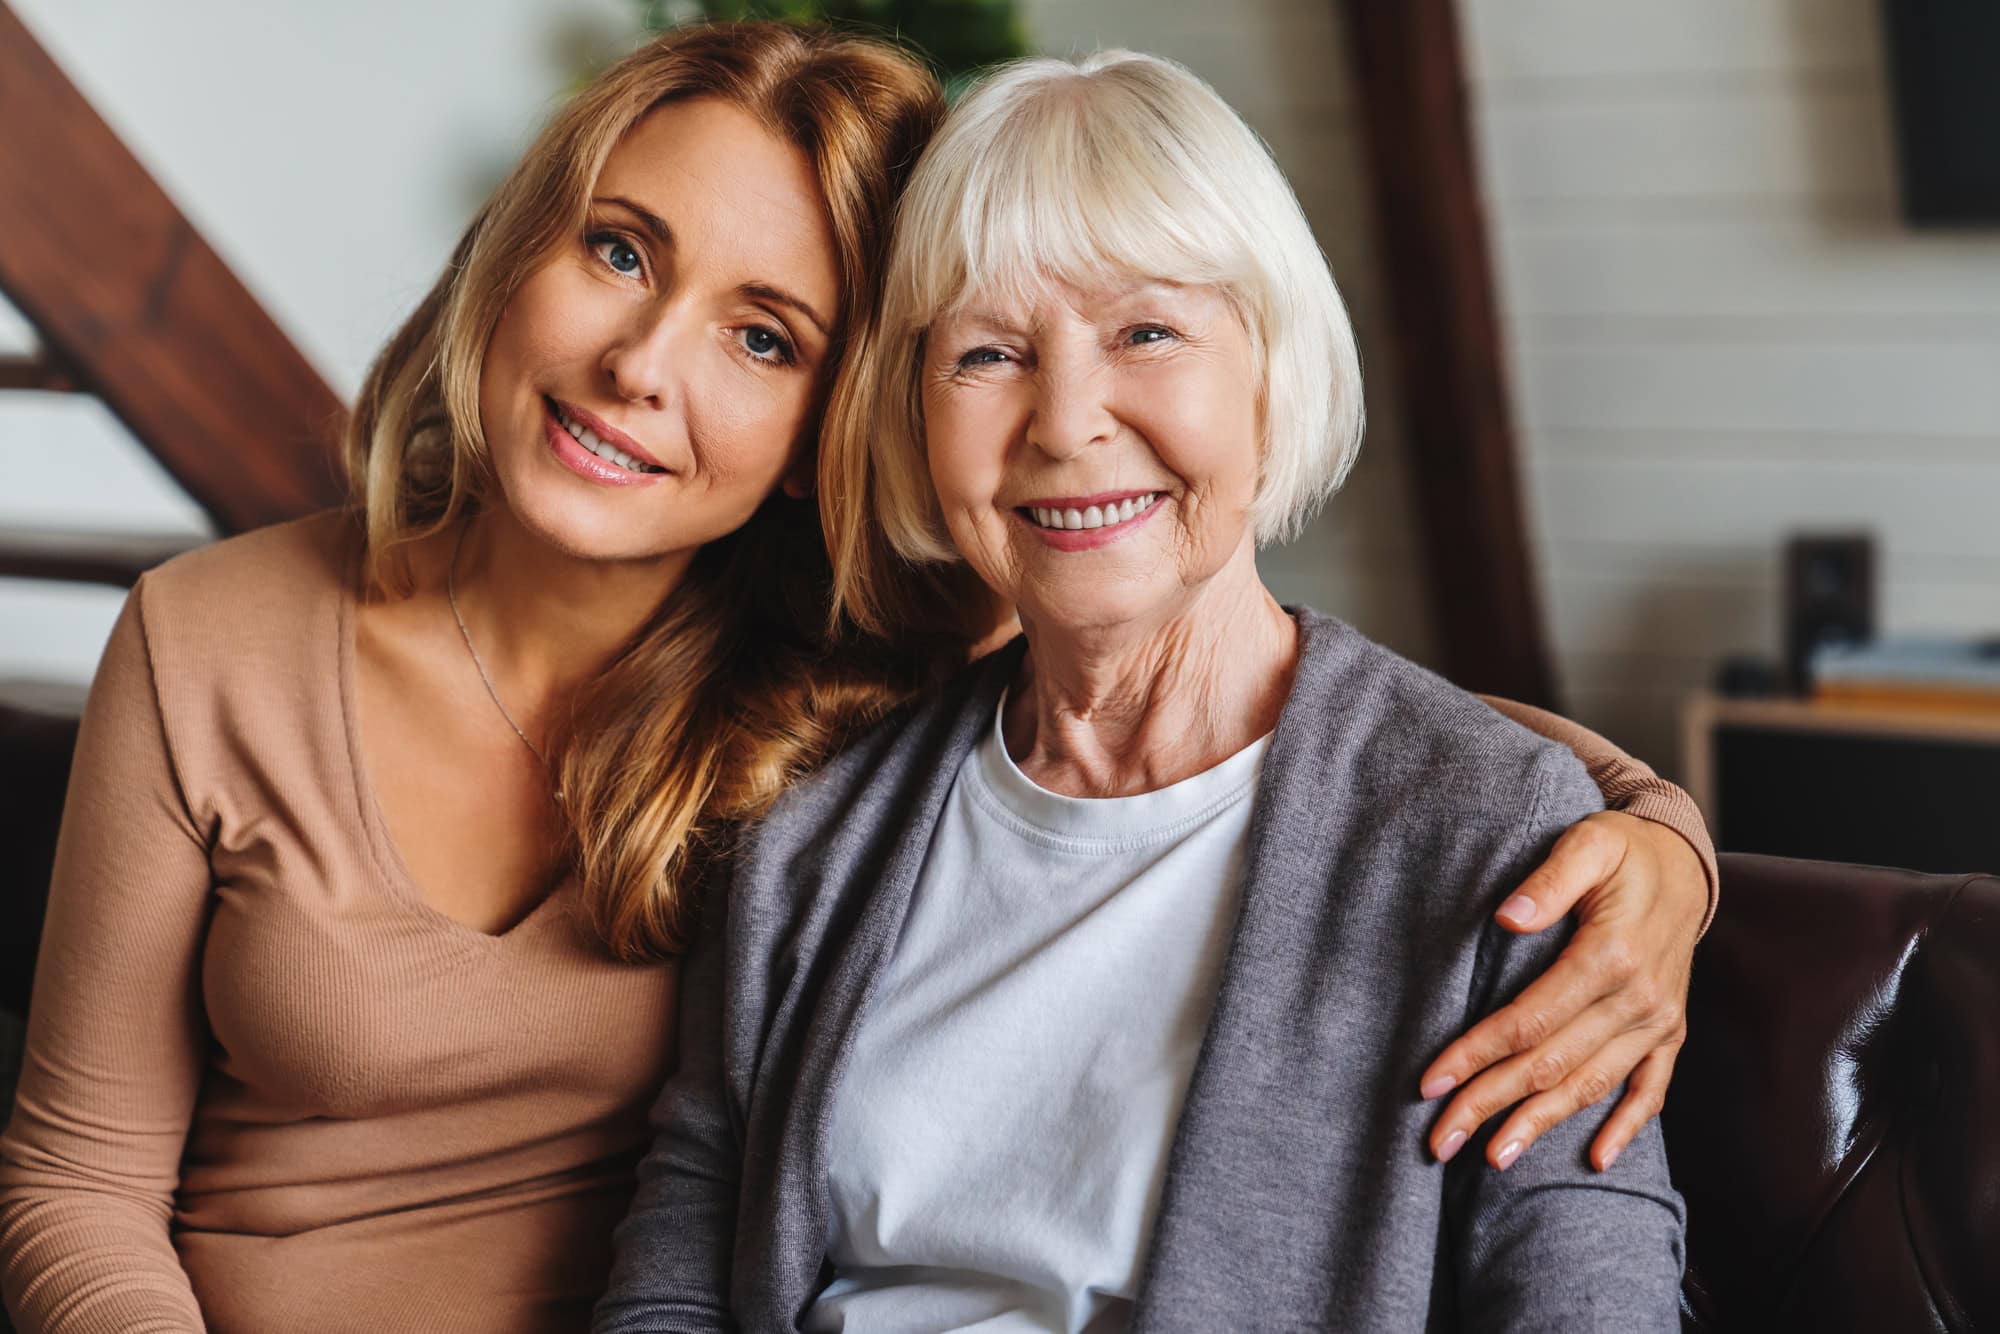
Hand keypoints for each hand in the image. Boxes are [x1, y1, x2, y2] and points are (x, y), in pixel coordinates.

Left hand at [1420, 810, 1706, 1171]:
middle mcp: (1638, 999)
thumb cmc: (1624, 850)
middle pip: (1551, 1064)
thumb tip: (1507, 916)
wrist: (1686, 864)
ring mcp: (1658, 1021)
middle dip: (1490, 1104)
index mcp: (1610, 955)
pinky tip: (1594, 1160)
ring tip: (1493, 1158)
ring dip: (1541, 1124)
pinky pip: (1651, 1089)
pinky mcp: (1670, 1031)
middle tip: (1440, 1140)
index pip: (1528, 1019)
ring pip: (1591, 1085)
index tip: (1431, 1082)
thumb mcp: (1589, 843)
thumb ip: (1550, 879)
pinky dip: (1626, 1127)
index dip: (1476, 1053)